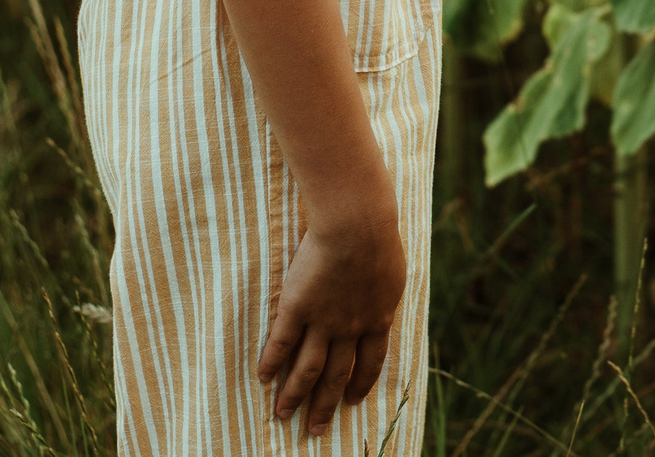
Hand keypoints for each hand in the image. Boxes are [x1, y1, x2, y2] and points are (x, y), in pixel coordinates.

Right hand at [256, 207, 406, 432]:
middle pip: (336, 376)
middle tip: (314, 430)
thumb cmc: (380, 237)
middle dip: (325, 405)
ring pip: (307, 368)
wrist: (358, 224)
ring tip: (282, 415)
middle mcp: (350, 329)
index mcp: (378, 319)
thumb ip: (384, 293)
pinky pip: (281, 342)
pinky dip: (271, 362)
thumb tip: (382, 299)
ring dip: (294, 394)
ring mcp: (322, 320)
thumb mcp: (392, 272)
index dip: (360, 385)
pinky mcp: (296, 307)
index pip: (369, 364)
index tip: (352, 402)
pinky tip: (263, 378)